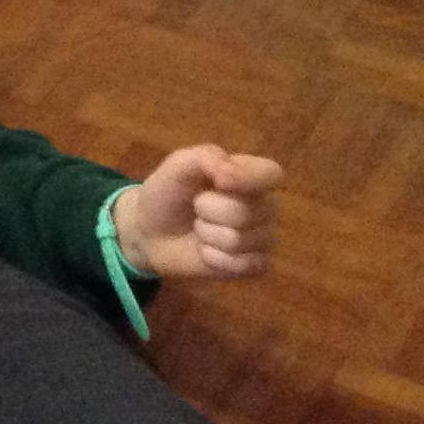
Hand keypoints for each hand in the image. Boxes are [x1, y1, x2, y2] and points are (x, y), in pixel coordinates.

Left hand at [117, 146, 282, 280]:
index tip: (220, 182)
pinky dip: (214, 258)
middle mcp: (264, 206)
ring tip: (199, 229)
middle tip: (196, 208)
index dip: (249, 179)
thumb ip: (206, 158)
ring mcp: (263, 237)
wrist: (151, 232)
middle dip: (209, 211)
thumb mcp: (179, 165)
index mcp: (250, 174)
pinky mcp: (255, 265)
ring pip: (240, 240)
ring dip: (208, 235)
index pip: (272, 174)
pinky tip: (206, 251)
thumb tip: (230, 174)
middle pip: (248, 212)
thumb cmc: (168, 193)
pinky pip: (243, 265)